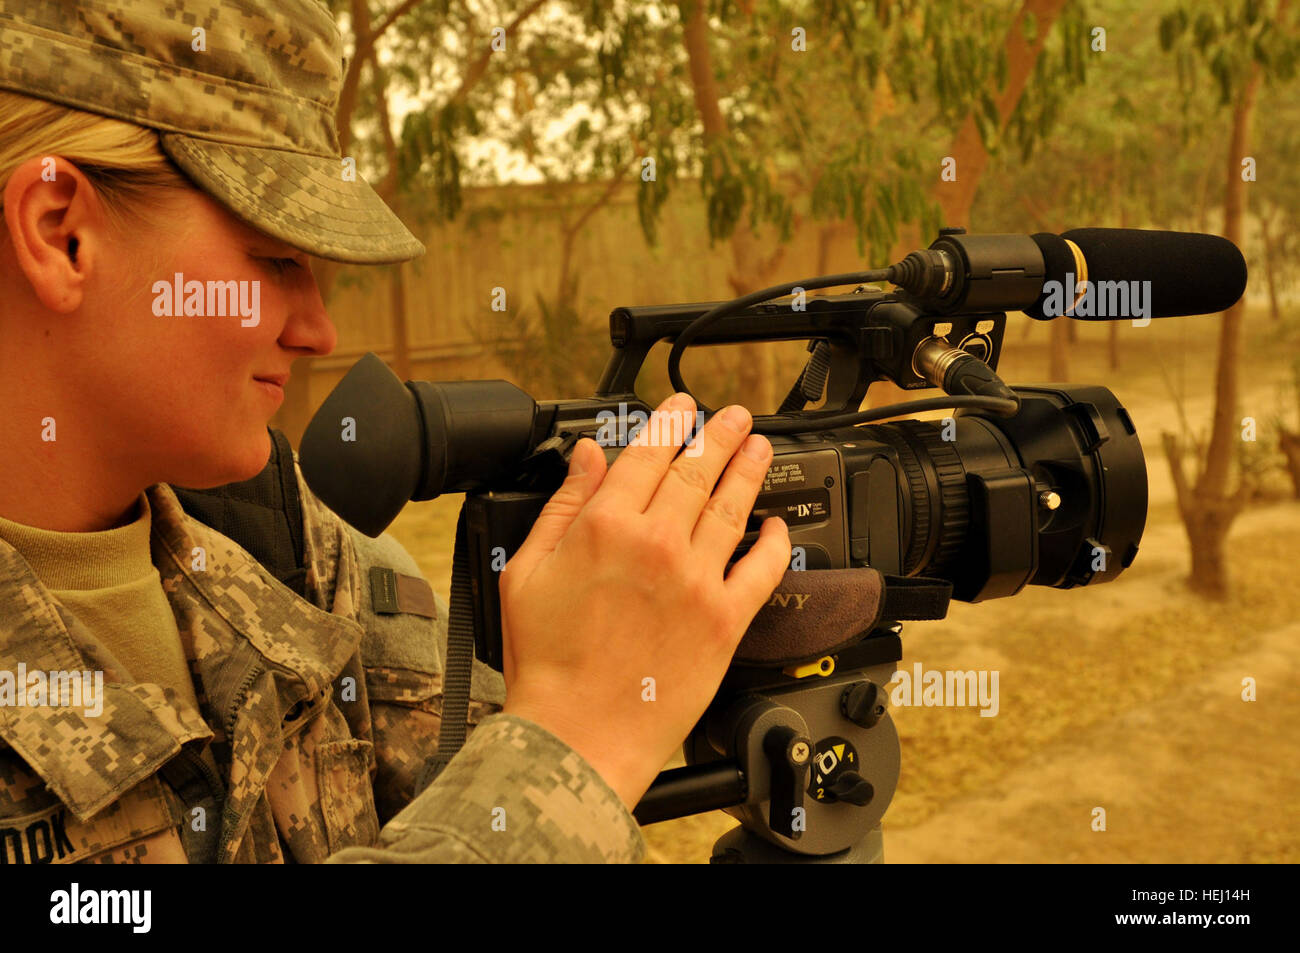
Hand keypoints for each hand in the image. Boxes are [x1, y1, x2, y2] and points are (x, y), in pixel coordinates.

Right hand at [498, 393, 790, 809]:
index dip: (669, 423)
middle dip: (719, 434)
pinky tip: (776, 525)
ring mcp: (696, 580)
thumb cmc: (546, 662)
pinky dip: (774, 542)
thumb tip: (584, 458)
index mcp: (605, 527)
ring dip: (748, 470)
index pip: (647, 454)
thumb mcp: (526, 571)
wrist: (577, 733)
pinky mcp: (725, 620)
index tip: (681, 408)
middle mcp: (657, 544)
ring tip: (758, 447)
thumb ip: (562, 507)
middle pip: (697, 471)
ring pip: (732, 507)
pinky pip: (762, 570)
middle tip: (733, 417)